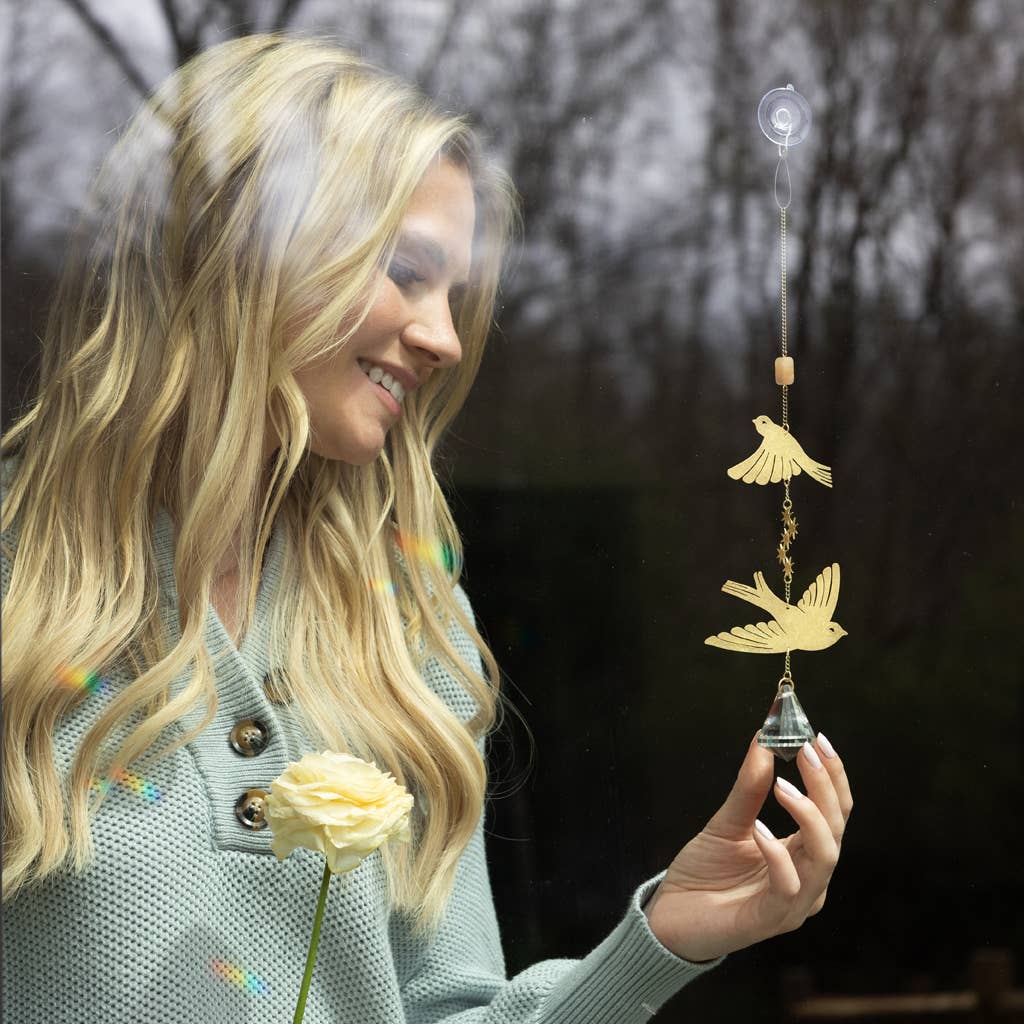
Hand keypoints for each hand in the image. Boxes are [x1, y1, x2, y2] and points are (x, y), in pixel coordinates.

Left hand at [642, 731, 851, 962]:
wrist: (670, 917)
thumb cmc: (704, 873)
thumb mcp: (727, 821)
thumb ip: (748, 786)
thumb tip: (763, 739)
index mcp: (803, 854)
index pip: (834, 812)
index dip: (833, 775)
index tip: (817, 739)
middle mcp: (808, 879)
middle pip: (836, 828)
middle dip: (825, 786)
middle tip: (805, 751)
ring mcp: (793, 902)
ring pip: (824, 856)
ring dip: (808, 815)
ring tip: (782, 786)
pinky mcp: (770, 919)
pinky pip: (788, 887)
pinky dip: (778, 855)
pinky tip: (759, 830)